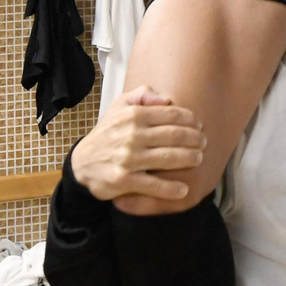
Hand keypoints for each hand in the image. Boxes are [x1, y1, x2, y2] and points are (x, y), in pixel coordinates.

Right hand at [70, 87, 205, 203]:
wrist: (82, 164)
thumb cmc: (107, 133)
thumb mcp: (118, 106)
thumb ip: (142, 96)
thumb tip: (166, 99)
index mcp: (132, 115)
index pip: (170, 114)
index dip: (190, 119)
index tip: (199, 125)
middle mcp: (131, 135)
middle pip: (174, 135)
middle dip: (195, 139)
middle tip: (203, 142)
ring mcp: (128, 158)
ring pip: (168, 158)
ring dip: (189, 158)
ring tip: (198, 158)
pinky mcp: (124, 180)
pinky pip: (153, 185)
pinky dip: (171, 189)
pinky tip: (183, 189)